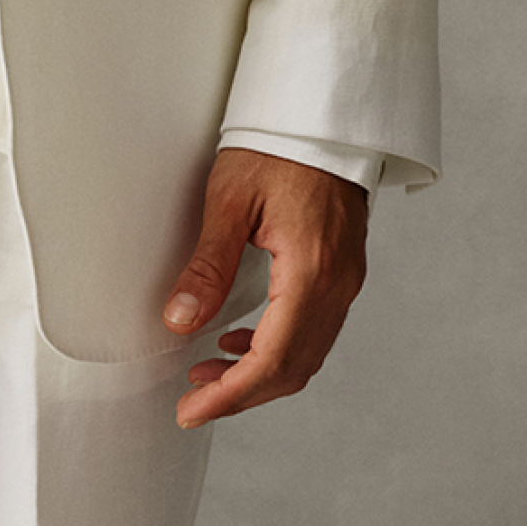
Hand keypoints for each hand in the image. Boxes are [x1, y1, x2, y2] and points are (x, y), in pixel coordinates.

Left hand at [162, 147, 367, 430]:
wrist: (323, 113)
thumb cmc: (276, 143)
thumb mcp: (230, 198)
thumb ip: (208, 264)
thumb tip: (181, 321)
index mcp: (311, 270)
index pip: (272, 360)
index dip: (230, 395)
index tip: (191, 412)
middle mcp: (338, 284)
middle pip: (293, 368)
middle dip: (242, 394)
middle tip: (192, 402)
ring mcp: (346, 279)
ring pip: (306, 354)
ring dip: (259, 374)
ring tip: (208, 375)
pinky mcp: (342, 271)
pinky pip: (314, 330)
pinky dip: (278, 349)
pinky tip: (241, 341)